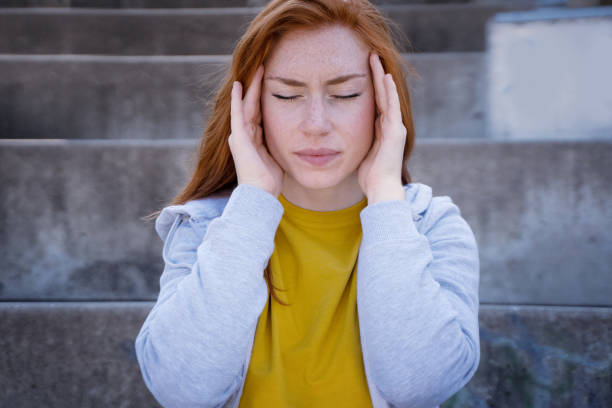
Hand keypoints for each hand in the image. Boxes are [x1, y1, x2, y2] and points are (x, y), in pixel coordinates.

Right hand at [229, 65, 282, 196]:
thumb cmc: (271, 181)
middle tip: (264, 66)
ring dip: (251, 87)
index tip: (272, 80)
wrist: (260, 194)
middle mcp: (244, 135)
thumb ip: (281, 145)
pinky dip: (238, 99)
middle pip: (252, 104)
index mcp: (254, 139)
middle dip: (258, 86)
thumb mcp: (279, 156)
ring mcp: (239, 135)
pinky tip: (239, 85)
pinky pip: (237, 114)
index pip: (260, 112)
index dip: (264, 96)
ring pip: (246, 105)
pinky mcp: (238, 138)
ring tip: (257, 69)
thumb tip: (297, 139)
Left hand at [358, 53, 406, 203]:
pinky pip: (392, 106)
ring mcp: (394, 127)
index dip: (370, 85)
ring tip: (376, 59)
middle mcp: (390, 126)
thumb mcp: (359, 153)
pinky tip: (385, 77)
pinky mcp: (395, 131)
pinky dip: (389, 91)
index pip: (375, 102)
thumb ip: (354, 142)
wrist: (381, 189)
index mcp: (381, 130)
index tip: (363, 69)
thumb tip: (339, 137)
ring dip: (382, 77)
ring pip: (388, 96)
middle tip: (370, 55)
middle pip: (382, 94)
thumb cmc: (369, 177)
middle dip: (376, 75)